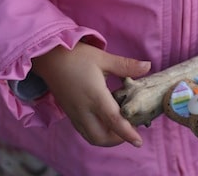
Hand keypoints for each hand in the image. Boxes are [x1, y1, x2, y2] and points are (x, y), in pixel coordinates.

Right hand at [32, 42, 150, 146]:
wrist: (49, 58)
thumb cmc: (77, 56)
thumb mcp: (103, 58)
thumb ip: (126, 66)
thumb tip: (148, 66)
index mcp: (94, 96)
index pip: (113, 121)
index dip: (127, 133)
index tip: (138, 141)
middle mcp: (83, 109)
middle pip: (100, 137)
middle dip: (117, 139)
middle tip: (130, 129)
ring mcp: (74, 113)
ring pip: (91, 136)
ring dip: (106, 138)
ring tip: (119, 127)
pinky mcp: (69, 113)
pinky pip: (83, 130)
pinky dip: (96, 132)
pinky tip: (104, 120)